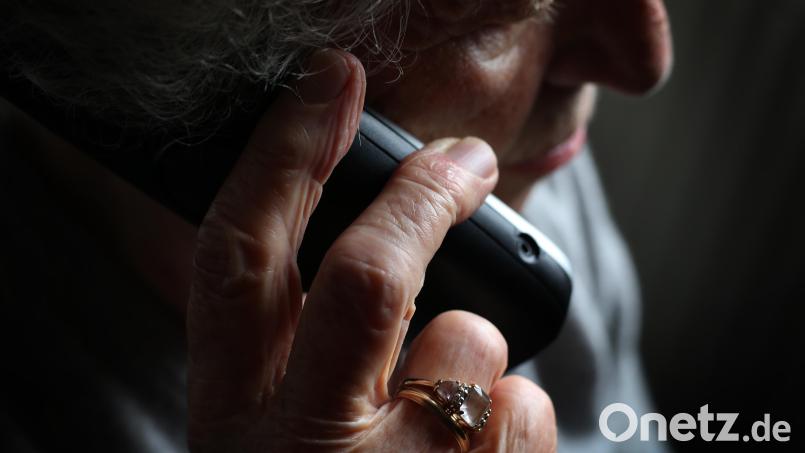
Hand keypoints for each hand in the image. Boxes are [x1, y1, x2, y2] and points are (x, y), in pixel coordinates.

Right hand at [186, 49, 556, 451]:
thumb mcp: (277, 431)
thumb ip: (299, 350)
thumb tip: (385, 260)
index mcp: (234, 420)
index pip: (239, 259)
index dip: (282, 157)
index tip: (327, 85)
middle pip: (364, 277)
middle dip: (420, 195)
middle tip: (465, 160)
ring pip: (469, 341)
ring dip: (472, 347)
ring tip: (445, 405)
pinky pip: (524, 404)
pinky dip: (515, 409)